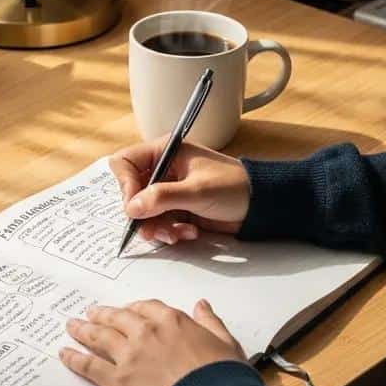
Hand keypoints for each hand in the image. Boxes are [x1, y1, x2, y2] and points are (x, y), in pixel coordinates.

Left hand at [60, 298, 245, 385]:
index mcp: (172, 320)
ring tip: (72, 326)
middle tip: (90, 313)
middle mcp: (147, 332)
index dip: (133, 309)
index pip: (145, 308)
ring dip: (83, 330)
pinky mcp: (119, 382)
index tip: (127, 311)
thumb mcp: (226, 342)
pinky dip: (75, 359)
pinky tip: (65, 354)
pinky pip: (90, 366)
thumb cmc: (223, 377)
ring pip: (99, 337)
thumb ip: (210, 321)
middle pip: (117, 318)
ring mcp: (130, 356)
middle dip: (102, 315)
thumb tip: (202, 305)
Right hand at [108, 138, 250, 244]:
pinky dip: (170, 231)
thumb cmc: (234, 186)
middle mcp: (163, 169)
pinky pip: (159, 223)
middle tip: (153, 228)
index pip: (125, 163)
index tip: (134, 206)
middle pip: (132, 192)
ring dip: (158, 227)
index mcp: (165, 151)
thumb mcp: (196, 191)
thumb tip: (131, 207)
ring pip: (144, 212)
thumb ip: (162, 197)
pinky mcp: (177, 209)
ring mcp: (169, 190)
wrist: (260, 206)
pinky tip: (189, 232)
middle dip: (143, 214)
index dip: (126, 185)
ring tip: (177, 233)